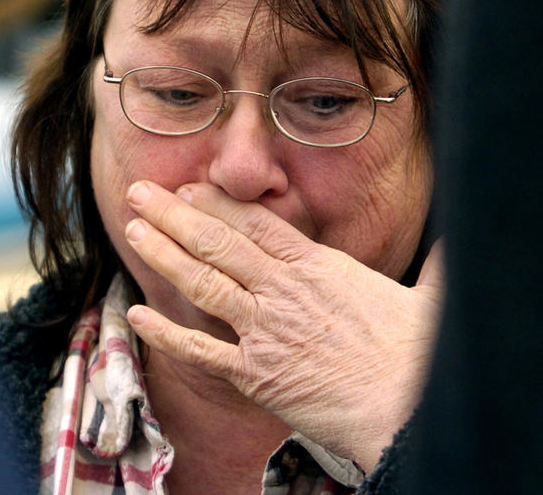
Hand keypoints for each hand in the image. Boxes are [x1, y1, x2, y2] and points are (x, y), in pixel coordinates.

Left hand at [124, 180, 443, 471]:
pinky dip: (166, 332)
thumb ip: (436, 261)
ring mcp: (265, 331)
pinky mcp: (256, 374)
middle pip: (219, 243)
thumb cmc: (416, 349)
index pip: (256, 224)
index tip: (189, 188)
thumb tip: (458, 240)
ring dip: (164, 254)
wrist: (408, 404)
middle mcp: (283, 290)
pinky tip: (138, 314)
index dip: (217, 204)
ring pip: (204, 282)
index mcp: (316, 266)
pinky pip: (201, 349)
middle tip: (142, 192)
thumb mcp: (431, 292)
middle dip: (175, 214)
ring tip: (134, 229)